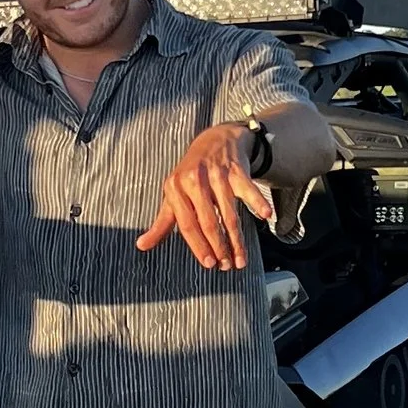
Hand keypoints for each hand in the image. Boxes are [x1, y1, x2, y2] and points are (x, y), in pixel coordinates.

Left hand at [135, 122, 273, 270]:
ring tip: (240, 259)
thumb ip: (161, 222)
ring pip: (228, 213)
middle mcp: (195, 180)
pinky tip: (266, 215)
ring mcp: (217, 175)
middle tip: (225, 266)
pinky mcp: (236, 171)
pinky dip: (258, 202)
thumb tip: (141, 245)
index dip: (198, 246)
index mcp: (176, 188)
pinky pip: (248, 190)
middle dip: (218, 247)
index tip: (208, 264)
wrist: (214, 141)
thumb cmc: (191, 175)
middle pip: (208, 221)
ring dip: (236, 239)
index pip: (187, 223)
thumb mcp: (173, 194)